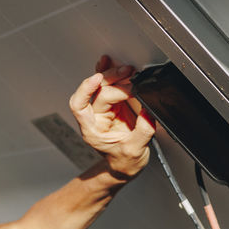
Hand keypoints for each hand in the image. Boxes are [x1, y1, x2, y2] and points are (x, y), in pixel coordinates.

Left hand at [68, 54, 154, 178]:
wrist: (125, 166)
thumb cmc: (124, 162)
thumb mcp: (135, 151)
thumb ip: (143, 131)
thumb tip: (149, 113)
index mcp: (92, 130)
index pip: (79, 106)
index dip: (85, 90)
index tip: (97, 79)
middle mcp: (94, 118)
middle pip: (97, 92)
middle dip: (113, 80)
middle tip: (128, 74)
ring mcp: (103, 110)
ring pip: (103, 86)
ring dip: (114, 75)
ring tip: (128, 70)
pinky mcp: (113, 105)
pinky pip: (108, 86)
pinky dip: (109, 73)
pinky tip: (109, 62)